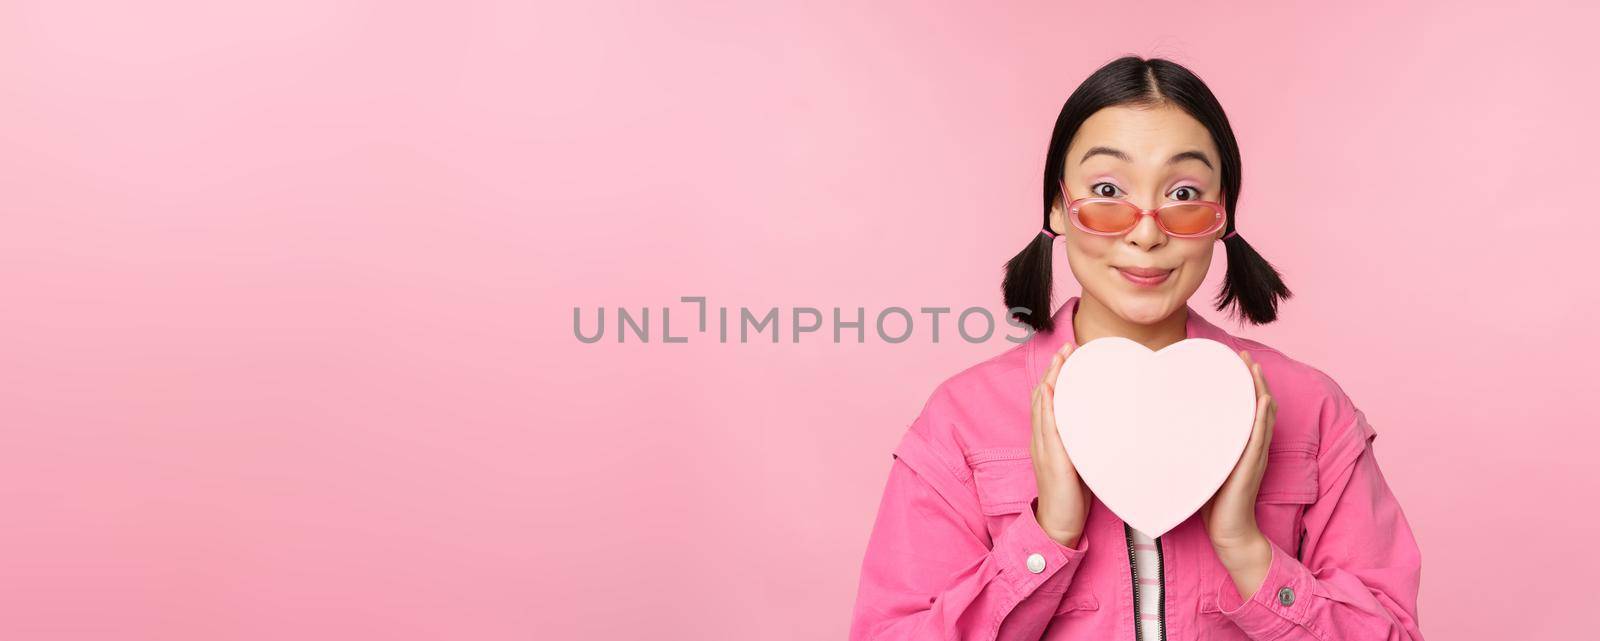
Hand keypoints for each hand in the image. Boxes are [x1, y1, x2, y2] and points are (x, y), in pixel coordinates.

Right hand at [1031, 341, 1092, 547]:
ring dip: (1052, 379)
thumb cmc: (1073, 496)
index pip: (1050, 400)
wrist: (1060, 524)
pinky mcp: (1051, 460)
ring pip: (1043, 406)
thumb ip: (1087, 443)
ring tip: (1061, 359)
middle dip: (1054, 369)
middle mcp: (1042, 439)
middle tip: (1067, 347)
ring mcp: (1044, 448)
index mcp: (1049, 439)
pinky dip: (1047, 407)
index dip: (1057, 376)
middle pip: (1044, 396)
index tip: (1069, 355)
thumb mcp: (1082, 462)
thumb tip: (1109, 427)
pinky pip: (1046, 429)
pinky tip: (1051, 392)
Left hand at [1199, 351, 1275, 594]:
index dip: (1242, 384)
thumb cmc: (1212, 500)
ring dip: (1260, 389)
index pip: (1245, 407)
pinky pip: (1260, 437)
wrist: (1228, 531)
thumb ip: (1196, 447)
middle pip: (1258, 404)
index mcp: (1240, 444)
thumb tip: (1167, 429)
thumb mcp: (1202, 465)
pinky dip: (1263, 417)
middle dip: (1252, 378)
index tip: (1230, 362)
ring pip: (1263, 416)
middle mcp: (1251, 446)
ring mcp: (1255, 455)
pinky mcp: (1252, 466)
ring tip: (1253, 368)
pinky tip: (1262, 401)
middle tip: (1242, 355)